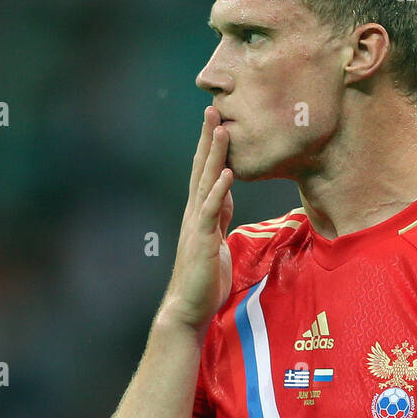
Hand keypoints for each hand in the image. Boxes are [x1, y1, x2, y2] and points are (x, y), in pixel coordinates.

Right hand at [162, 105, 234, 330]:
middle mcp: (195, 214)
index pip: (206, 174)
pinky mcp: (202, 241)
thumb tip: (226, 195)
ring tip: (222, 129)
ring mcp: (197, 226)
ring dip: (214, 156)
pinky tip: (228, 174)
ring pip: (206, 184)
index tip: (218, 122)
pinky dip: (219, 192)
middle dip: (209, 139)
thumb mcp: (217, 241)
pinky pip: (211, 212)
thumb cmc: (204, 279)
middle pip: (203, 169)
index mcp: (200, 214)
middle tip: (213, 109)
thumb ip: (220, 217)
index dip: (212, 148)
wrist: (188, 308)